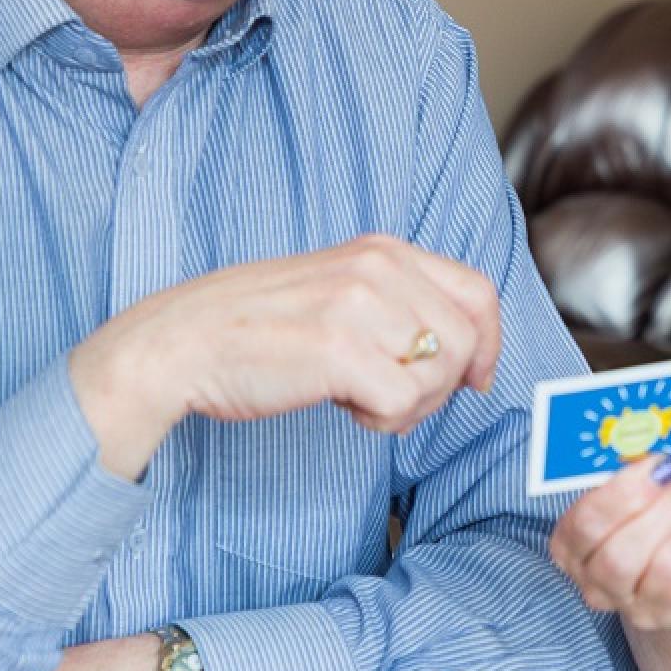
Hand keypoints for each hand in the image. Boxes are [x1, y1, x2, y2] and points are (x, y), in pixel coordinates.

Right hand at [69, 235, 501, 476]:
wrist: (182, 343)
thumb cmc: (257, 329)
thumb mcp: (338, 291)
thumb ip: (397, 304)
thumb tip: (466, 355)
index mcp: (382, 251)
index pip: (478, 291)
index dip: (488, 343)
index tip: (474, 379)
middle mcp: (377, 268)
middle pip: (468, 339)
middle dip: (443, 385)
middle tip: (395, 399)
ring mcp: (358, 306)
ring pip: (441, 373)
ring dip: (410, 403)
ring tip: (361, 398)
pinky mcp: (338, 350)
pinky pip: (404, 401)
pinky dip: (383, 419)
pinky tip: (346, 408)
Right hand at [549, 456, 670, 631]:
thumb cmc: (667, 502)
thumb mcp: (643, 478)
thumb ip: (633, 460)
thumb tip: (646, 433)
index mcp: (575, 549)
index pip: (586, 526)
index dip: (622, 491)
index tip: (656, 463)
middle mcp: (605, 588)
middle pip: (620, 559)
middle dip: (659, 510)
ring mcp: (651, 609)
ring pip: (669, 569)